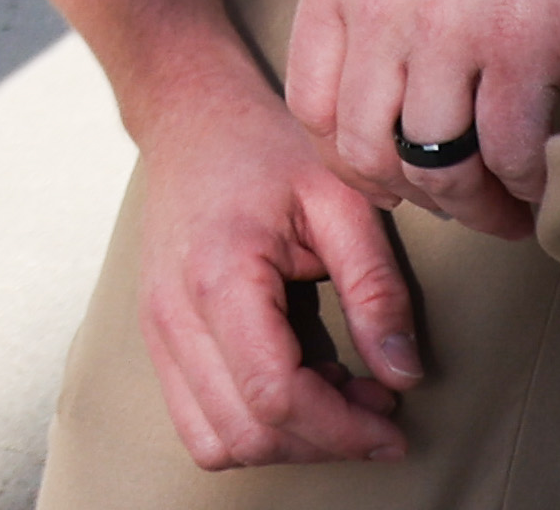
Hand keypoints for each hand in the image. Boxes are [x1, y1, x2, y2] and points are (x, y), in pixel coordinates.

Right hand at [135, 58, 420, 466]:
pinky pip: (196, 421)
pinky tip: (295, 383)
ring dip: (285, 442)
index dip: (342, 430)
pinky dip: (251, 426)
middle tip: (376, 405)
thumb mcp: (341, 199)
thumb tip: (404, 375)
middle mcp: (174, 313)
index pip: (276, 398)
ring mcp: (156, 329)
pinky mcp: (156, 337)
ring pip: (216, 443)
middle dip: (323, 440)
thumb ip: (375, 288)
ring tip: (335, 394)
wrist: (191, 116)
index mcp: (221, 276)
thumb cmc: (266, 147)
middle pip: (247, 434)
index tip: (393, 426)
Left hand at [284, 0, 559, 239]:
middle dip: (413, 194)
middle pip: (365, 150)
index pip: (310, 106)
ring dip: (474, 202)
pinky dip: (527, 184)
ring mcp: (445, 26)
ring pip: (434, 165)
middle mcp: (375, 5)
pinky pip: (509, 150)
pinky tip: (547, 178)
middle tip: (461, 200)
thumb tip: (366, 38)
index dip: (352, 156)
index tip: (396, 168)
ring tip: (508, 203)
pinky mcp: (521, 37)